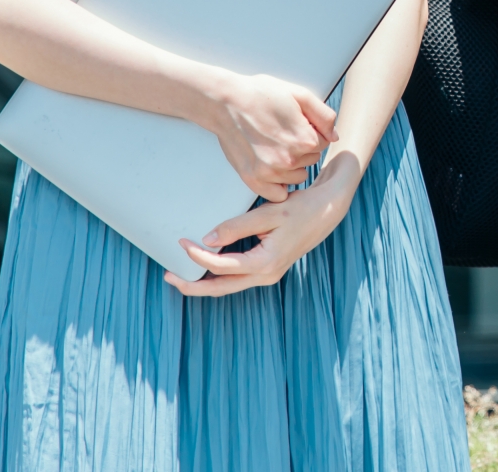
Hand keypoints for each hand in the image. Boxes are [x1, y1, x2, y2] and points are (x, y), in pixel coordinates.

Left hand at [166, 152, 363, 296]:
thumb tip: (208, 238)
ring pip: (228, 285)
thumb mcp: (270, 213)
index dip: (199, 256)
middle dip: (193, 284)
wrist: (328, 210)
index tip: (182, 242)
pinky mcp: (267, 268)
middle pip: (221, 288)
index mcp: (266, 263)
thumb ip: (237, 226)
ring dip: (204, 281)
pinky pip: (237, 277)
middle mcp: (266, 275)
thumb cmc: (302, 208)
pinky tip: (205, 266)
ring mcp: (267, 274)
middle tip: (168, 275)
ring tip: (180, 273)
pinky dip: (218, 274)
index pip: (223, 265)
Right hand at [201, 71, 335, 201]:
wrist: (226, 103)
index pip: (323, 143)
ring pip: (296, 177)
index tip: (295, 123)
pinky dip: (277, 184)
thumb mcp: (299, 95)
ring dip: (291, 166)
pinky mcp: (253, 180)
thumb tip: (335, 136)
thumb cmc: (260, 95)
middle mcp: (289, 160)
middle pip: (311, 160)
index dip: (311, 131)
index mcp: (305, 139)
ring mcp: (270, 173)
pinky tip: (271, 167)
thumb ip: (324, 116)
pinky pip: (278, 194)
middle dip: (302, 148)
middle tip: (281, 132)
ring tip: (273, 146)